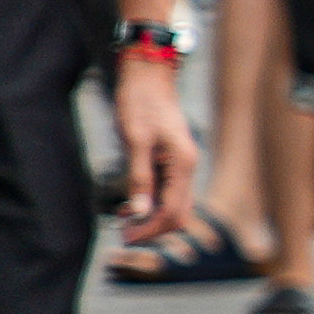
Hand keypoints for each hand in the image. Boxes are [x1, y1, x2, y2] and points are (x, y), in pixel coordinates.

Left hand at [106, 53, 205, 249]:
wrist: (148, 78)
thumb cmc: (140, 104)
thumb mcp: (135, 140)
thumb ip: (139, 178)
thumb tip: (140, 212)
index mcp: (183, 164)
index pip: (172, 211)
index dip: (149, 228)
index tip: (126, 236)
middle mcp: (188, 167)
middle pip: (179, 213)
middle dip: (154, 228)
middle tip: (125, 234)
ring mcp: (183, 165)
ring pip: (175, 205)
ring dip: (153, 217)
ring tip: (125, 221)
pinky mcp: (174, 161)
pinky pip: (169, 192)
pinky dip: (153, 203)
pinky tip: (132, 203)